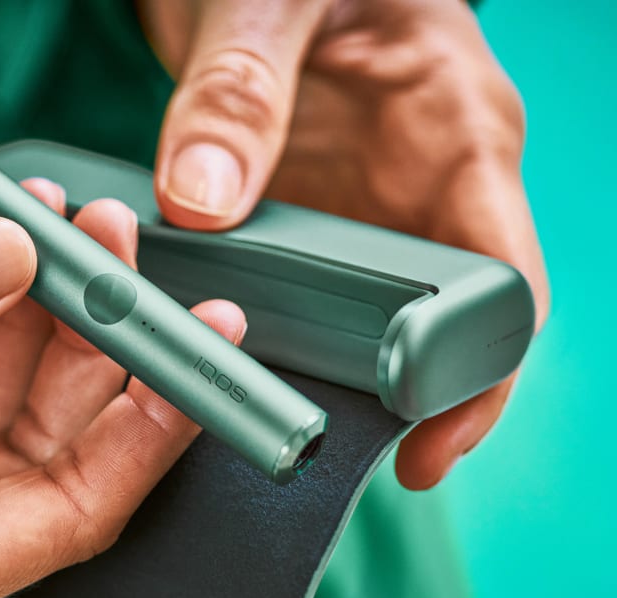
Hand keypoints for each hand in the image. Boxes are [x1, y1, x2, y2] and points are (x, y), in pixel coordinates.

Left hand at [141, 0, 548, 487]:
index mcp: (457, 136)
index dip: (478, 378)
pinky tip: (236, 359)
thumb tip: (202, 202)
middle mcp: (426, 190)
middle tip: (324, 448)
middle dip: (395, 404)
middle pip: (438, 331)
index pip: (501, 286)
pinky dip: (278, 338)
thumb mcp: (267, 2)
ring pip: (369, 326)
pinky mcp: (315, 222)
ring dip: (327, 380)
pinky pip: (310, 300)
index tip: (428, 442)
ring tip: (266, 418)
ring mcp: (370, 213)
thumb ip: (239, 92)